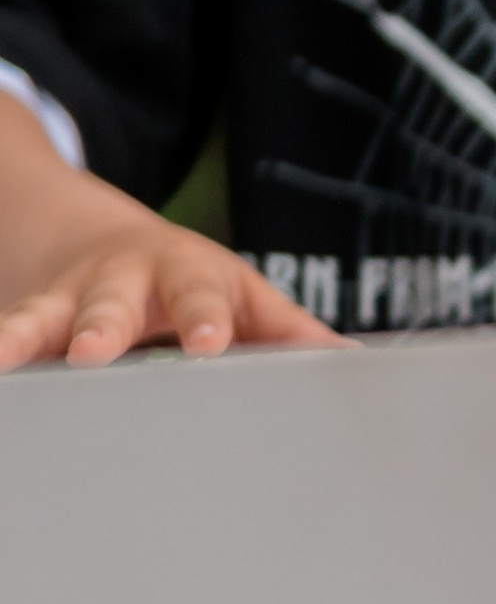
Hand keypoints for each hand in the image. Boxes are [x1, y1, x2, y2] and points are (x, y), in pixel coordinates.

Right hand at [0, 143, 334, 370]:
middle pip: (112, 301)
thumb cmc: (193, 285)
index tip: (209, 343)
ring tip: (5, 358)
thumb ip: (291, 333)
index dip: (205, 319)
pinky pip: (10, 334)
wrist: (100, 238)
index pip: (199, 295)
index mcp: (186, 274)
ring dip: (25, 336)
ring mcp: (68, 299)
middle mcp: (121, 280)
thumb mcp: (244, 297)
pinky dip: (0, 350)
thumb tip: (353, 365)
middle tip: (93, 351)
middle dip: (102, 325)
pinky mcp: (30, 320)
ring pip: (44, 316)